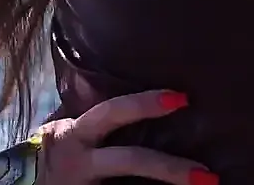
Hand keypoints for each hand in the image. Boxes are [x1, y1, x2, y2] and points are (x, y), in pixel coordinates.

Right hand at [31, 89, 215, 184]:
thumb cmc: (46, 152)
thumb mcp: (60, 128)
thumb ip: (84, 110)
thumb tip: (100, 79)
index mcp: (75, 133)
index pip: (113, 113)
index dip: (145, 104)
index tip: (181, 98)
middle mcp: (80, 161)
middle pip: (130, 161)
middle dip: (169, 168)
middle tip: (207, 174)